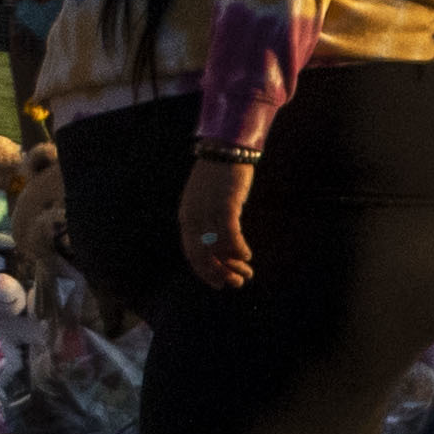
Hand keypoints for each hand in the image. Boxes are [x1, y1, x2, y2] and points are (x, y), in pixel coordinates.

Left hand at [182, 158, 253, 285]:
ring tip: (246, 273)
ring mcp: (207, 212)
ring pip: (217, 250)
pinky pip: (229, 236)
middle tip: (236, 283)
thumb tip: (222, 248)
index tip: (219, 284)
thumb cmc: (220, 177)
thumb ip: (209, 223)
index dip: (205, 272)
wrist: (226, 149)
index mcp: (186, 217)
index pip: (191, 253)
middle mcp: (193, 216)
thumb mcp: (208, 202)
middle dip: (219, 274)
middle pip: (202, 256)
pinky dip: (238, 250)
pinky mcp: (224, 205)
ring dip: (233, 265)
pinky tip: (247, 255)